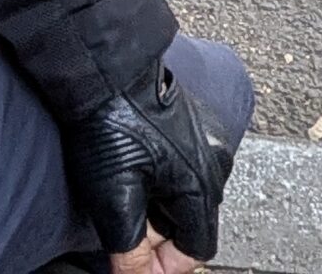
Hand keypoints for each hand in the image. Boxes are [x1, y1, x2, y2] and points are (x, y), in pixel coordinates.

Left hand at [64, 66, 234, 270]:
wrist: (106, 67)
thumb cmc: (110, 122)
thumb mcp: (114, 197)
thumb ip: (130, 249)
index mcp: (203, 183)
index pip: (196, 249)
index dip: (165, 265)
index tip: (135, 267)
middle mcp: (215, 160)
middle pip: (192, 223)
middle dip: (159, 237)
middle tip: (124, 233)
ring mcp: (208, 137)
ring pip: (187, 195)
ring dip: (159, 208)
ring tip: (125, 197)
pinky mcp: (195, 122)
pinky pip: (185, 167)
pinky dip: (163, 181)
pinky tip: (135, 172)